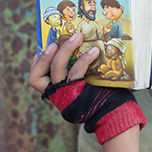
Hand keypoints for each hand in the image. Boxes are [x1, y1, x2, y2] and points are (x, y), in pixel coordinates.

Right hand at [28, 32, 145, 144]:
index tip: (44, 47)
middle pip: (37, 75)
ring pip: (56, 68)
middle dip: (46, 54)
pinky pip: (76, 72)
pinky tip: (94, 51)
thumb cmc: (102, 96)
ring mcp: (65, 96)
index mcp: (55, 93)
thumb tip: (80, 44)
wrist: (116, 115)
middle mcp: (56, 96)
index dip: (37, 62)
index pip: (35, 78)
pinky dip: (84, 59)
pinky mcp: (78, 94)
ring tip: (77, 37)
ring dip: (65, 49)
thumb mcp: (84, 83)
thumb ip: (77, 70)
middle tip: (57, 41)